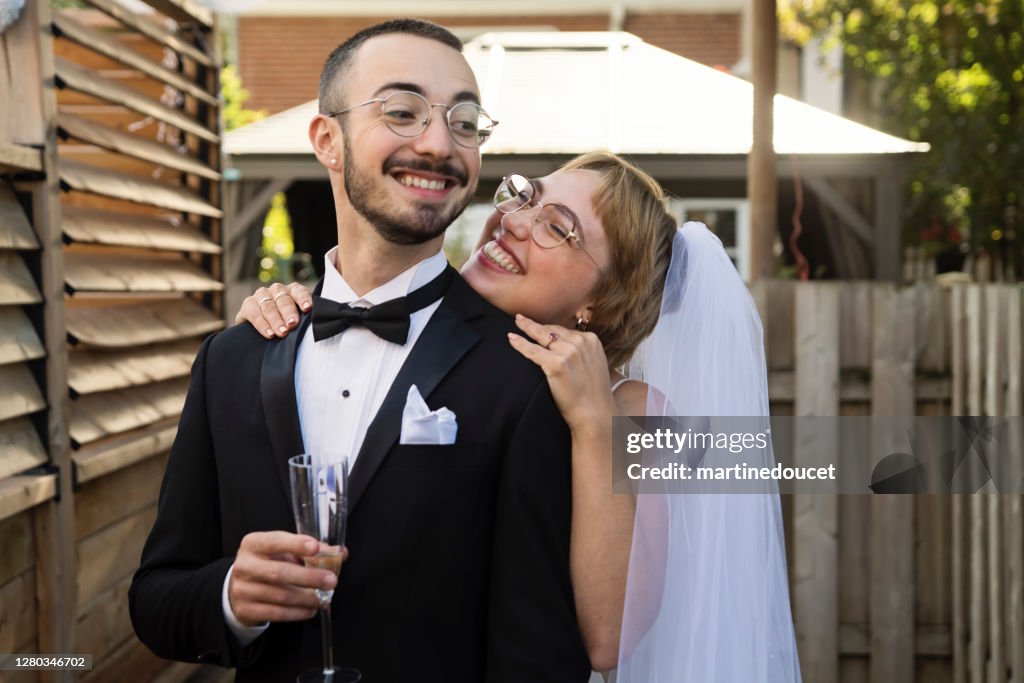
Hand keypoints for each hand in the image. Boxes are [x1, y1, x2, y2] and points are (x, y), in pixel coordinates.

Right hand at [228, 531, 346, 626]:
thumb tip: (339, 553)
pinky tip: (310, 609)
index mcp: (253, 544)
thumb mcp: (283, 551)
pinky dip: (297, 612)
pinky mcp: (246, 610)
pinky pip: (276, 613)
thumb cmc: (267, 564)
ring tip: (324, 597)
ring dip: (307, 597)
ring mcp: (243, 589)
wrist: (239, 589)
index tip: (315, 548)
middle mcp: (245, 565)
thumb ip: (310, 550)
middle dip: (309, 577)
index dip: (296, 544)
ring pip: (281, 596)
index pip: (275, 542)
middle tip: (331, 580)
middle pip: (279, 572)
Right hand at [234, 282, 312, 338]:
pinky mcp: (248, 304)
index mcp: (293, 290)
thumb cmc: (286, 324)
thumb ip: (305, 319)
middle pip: (284, 299)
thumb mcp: (297, 319)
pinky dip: (262, 324)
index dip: (303, 299)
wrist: (262, 330)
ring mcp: (261, 295)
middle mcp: (277, 289)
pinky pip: (254, 313)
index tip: (308, 309)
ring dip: (276, 320)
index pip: (299, 292)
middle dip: (289, 313)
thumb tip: (316, 326)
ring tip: (282, 332)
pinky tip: (269, 334)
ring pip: (269, 306)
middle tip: (293, 325)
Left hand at [507, 314, 614, 431]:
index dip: (549, 330)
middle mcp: (581, 342)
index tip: (539, 327)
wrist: (595, 413)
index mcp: (591, 340)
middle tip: (521, 319)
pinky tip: (511, 339)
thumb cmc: (593, 394)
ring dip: (526, 329)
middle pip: (552, 330)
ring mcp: (568, 352)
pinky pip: (532, 351)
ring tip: (517, 323)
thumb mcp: (595, 364)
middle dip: (536, 326)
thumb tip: (567, 347)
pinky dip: (520, 344)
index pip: (564, 330)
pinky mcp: (556, 364)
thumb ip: (583, 352)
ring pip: (541, 337)